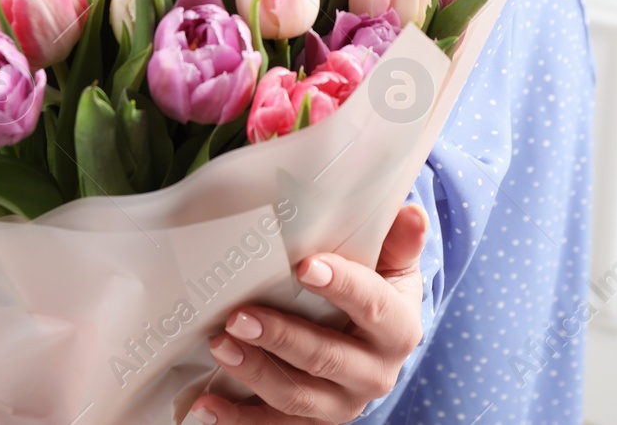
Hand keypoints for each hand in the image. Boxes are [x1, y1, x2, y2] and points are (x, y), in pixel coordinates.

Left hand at [189, 202, 429, 423]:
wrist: (374, 346)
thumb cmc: (376, 291)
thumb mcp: (393, 265)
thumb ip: (399, 241)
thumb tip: (411, 213)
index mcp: (398, 330)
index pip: (373, 306)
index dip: (342, 287)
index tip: (304, 266)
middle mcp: (375, 375)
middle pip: (327, 358)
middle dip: (282, 337)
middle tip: (240, 315)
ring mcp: (341, 404)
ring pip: (297, 396)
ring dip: (255, 372)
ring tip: (219, 344)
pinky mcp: (311, 423)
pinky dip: (237, 420)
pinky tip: (205, 406)